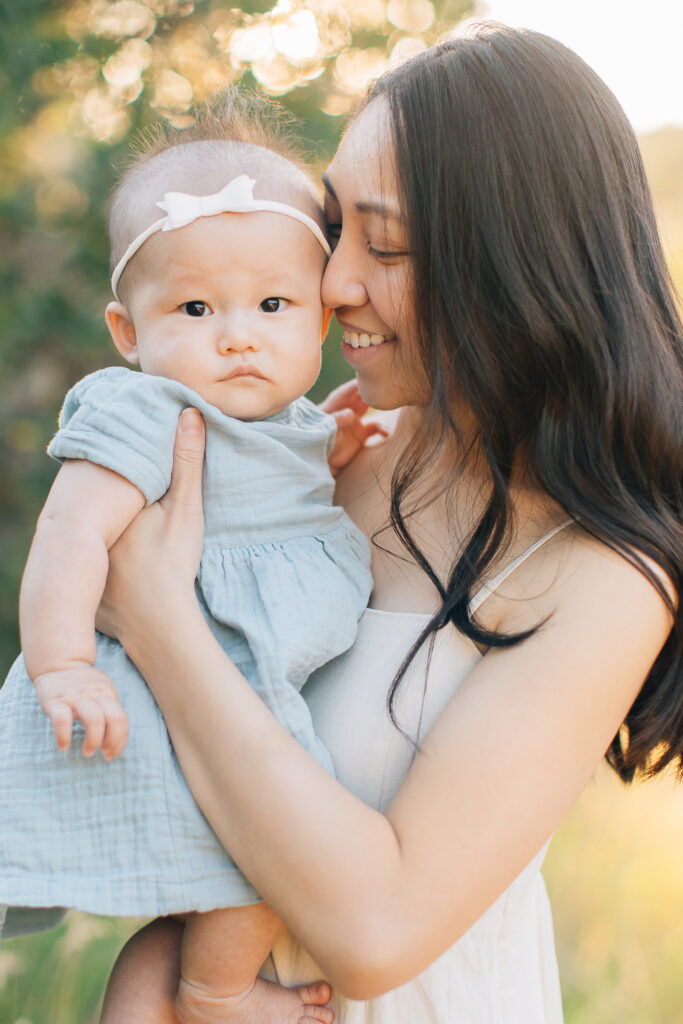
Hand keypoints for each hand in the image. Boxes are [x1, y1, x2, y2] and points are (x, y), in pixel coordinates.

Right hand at [34, 664, 128, 758]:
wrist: (57, 664)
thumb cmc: (82, 686)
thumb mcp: (101, 692)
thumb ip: (110, 710)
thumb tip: (118, 739)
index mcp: (107, 693)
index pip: (121, 718)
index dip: (120, 741)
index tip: (111, 754)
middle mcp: (94, 693)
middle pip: (114, 718)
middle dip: (112, 741)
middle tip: (103, 752)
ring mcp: (75, 696)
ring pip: (94, 718)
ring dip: (94, 740)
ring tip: (88, 752)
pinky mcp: (54, 700)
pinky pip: (62, 719)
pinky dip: (64, 736)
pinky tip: (63, 746)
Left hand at [96, 408, 205, 643]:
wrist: (161, 623)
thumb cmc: (172, 562)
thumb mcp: (185, 508)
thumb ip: (187, 462)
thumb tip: (190, 413)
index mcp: (107, 512)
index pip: (108, 485)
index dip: (118, 476)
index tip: (130, 466)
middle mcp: (88, 539)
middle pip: (97, 517)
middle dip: (107, 509)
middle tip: (129, 504)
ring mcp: (86, 570)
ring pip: (93, 548)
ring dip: (104, 542)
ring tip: (127, 537)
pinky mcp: (89, 597)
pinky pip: (94, 579)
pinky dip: (106, 575)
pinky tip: (123, 575)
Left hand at [320, 380, 387, 475]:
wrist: (316, 463)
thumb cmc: (315, 443)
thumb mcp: (324, 430)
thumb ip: (336, 420)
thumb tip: (351, 413)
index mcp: (333, 406)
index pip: (346, 391)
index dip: (356, 384)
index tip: (368, 378)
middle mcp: (345, 411)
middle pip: (360, 396)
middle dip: (371, 391)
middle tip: (384, 388)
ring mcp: (354, 422)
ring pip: (370, 408)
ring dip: (378, 406)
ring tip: (387, 407)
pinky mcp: (360, 435)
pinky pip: (375, 428)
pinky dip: (382, 429)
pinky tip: (386, 433)